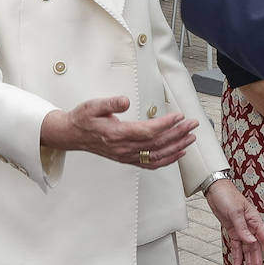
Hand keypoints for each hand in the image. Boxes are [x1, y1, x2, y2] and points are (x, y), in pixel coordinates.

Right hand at [40, 97, 197, 167]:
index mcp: (117, 134)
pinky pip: (150, 163)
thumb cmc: (83, 119)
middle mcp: (123, 148)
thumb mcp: (93, 105)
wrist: (71, 135)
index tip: (179, 116)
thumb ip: (110, 103)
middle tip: (192, 124)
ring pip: (156, 156)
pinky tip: (178, 153)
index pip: (147, 132)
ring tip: (191, 137)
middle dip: (177, 134)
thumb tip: (125, 101)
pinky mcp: (126, 158)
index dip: (165, 125)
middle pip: (156, 144)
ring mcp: (125, 155)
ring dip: (176, 147)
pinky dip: (167, 160)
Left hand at [204, 179, 263, 264]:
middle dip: (256, 264)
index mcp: (255, 221)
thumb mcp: (235, 212)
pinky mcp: (233, 231)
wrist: (215, 190)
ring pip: (247, 251)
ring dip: (248, 264)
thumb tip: (251, 242)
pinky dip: (237, 258)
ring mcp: (241, 230)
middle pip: (256, 249)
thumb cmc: (228, 196)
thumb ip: (243, 228)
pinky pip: (237, 248)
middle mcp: (250, 227)